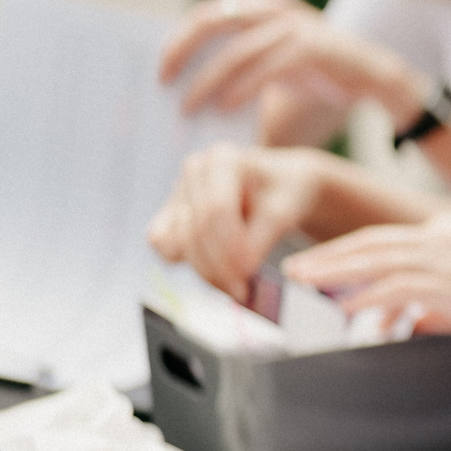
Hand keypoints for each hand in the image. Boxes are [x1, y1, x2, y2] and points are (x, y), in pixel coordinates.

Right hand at [148, 145, 333, 298]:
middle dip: (218, 267)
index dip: (230, 248)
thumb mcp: (285, 211)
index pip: (217, 210)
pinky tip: (217, 270)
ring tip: (236, 285)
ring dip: (204, 270)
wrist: (280, 186)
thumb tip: (240, 271)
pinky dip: (188, 262)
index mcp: (224, 159)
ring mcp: (179, 192)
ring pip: (175, 242)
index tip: (248, 275)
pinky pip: (164, 247)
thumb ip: (260, 239)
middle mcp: (195, 171)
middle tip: (243, 292)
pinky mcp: (170, 215)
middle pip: (195, 230)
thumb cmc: (286, 193)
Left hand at [160, 0, 428, 123]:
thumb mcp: (271, 72)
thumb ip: (237, 77)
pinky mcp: (316, 47)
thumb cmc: (319, 80)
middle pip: (212, 22)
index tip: (157, 72)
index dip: (176, 41)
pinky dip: (244, 88)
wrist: (379, 82)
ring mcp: (296, 25)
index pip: (204, 16)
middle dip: (181, 52)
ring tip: (189, 108)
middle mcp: (274, 9)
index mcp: (259, 8)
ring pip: (237, 49)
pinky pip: (269, 66)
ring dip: (208, 80)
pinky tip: (226, 108)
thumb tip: (188, 104)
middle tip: (163, 84)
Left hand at [286, 214, 450, 345]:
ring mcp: (444, 259)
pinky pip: (394, 288)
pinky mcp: (448, 283)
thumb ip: (440, 305)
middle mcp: (441, 239)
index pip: (387, 237)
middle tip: (296, 267)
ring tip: (305, 281)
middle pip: (371, 243)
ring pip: (374, 261)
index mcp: (450, 233)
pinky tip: (345, 307)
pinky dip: (365, 298)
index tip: (322, 261)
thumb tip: (413, 323)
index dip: (349, 250)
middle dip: (328, 255)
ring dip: (334, 271)